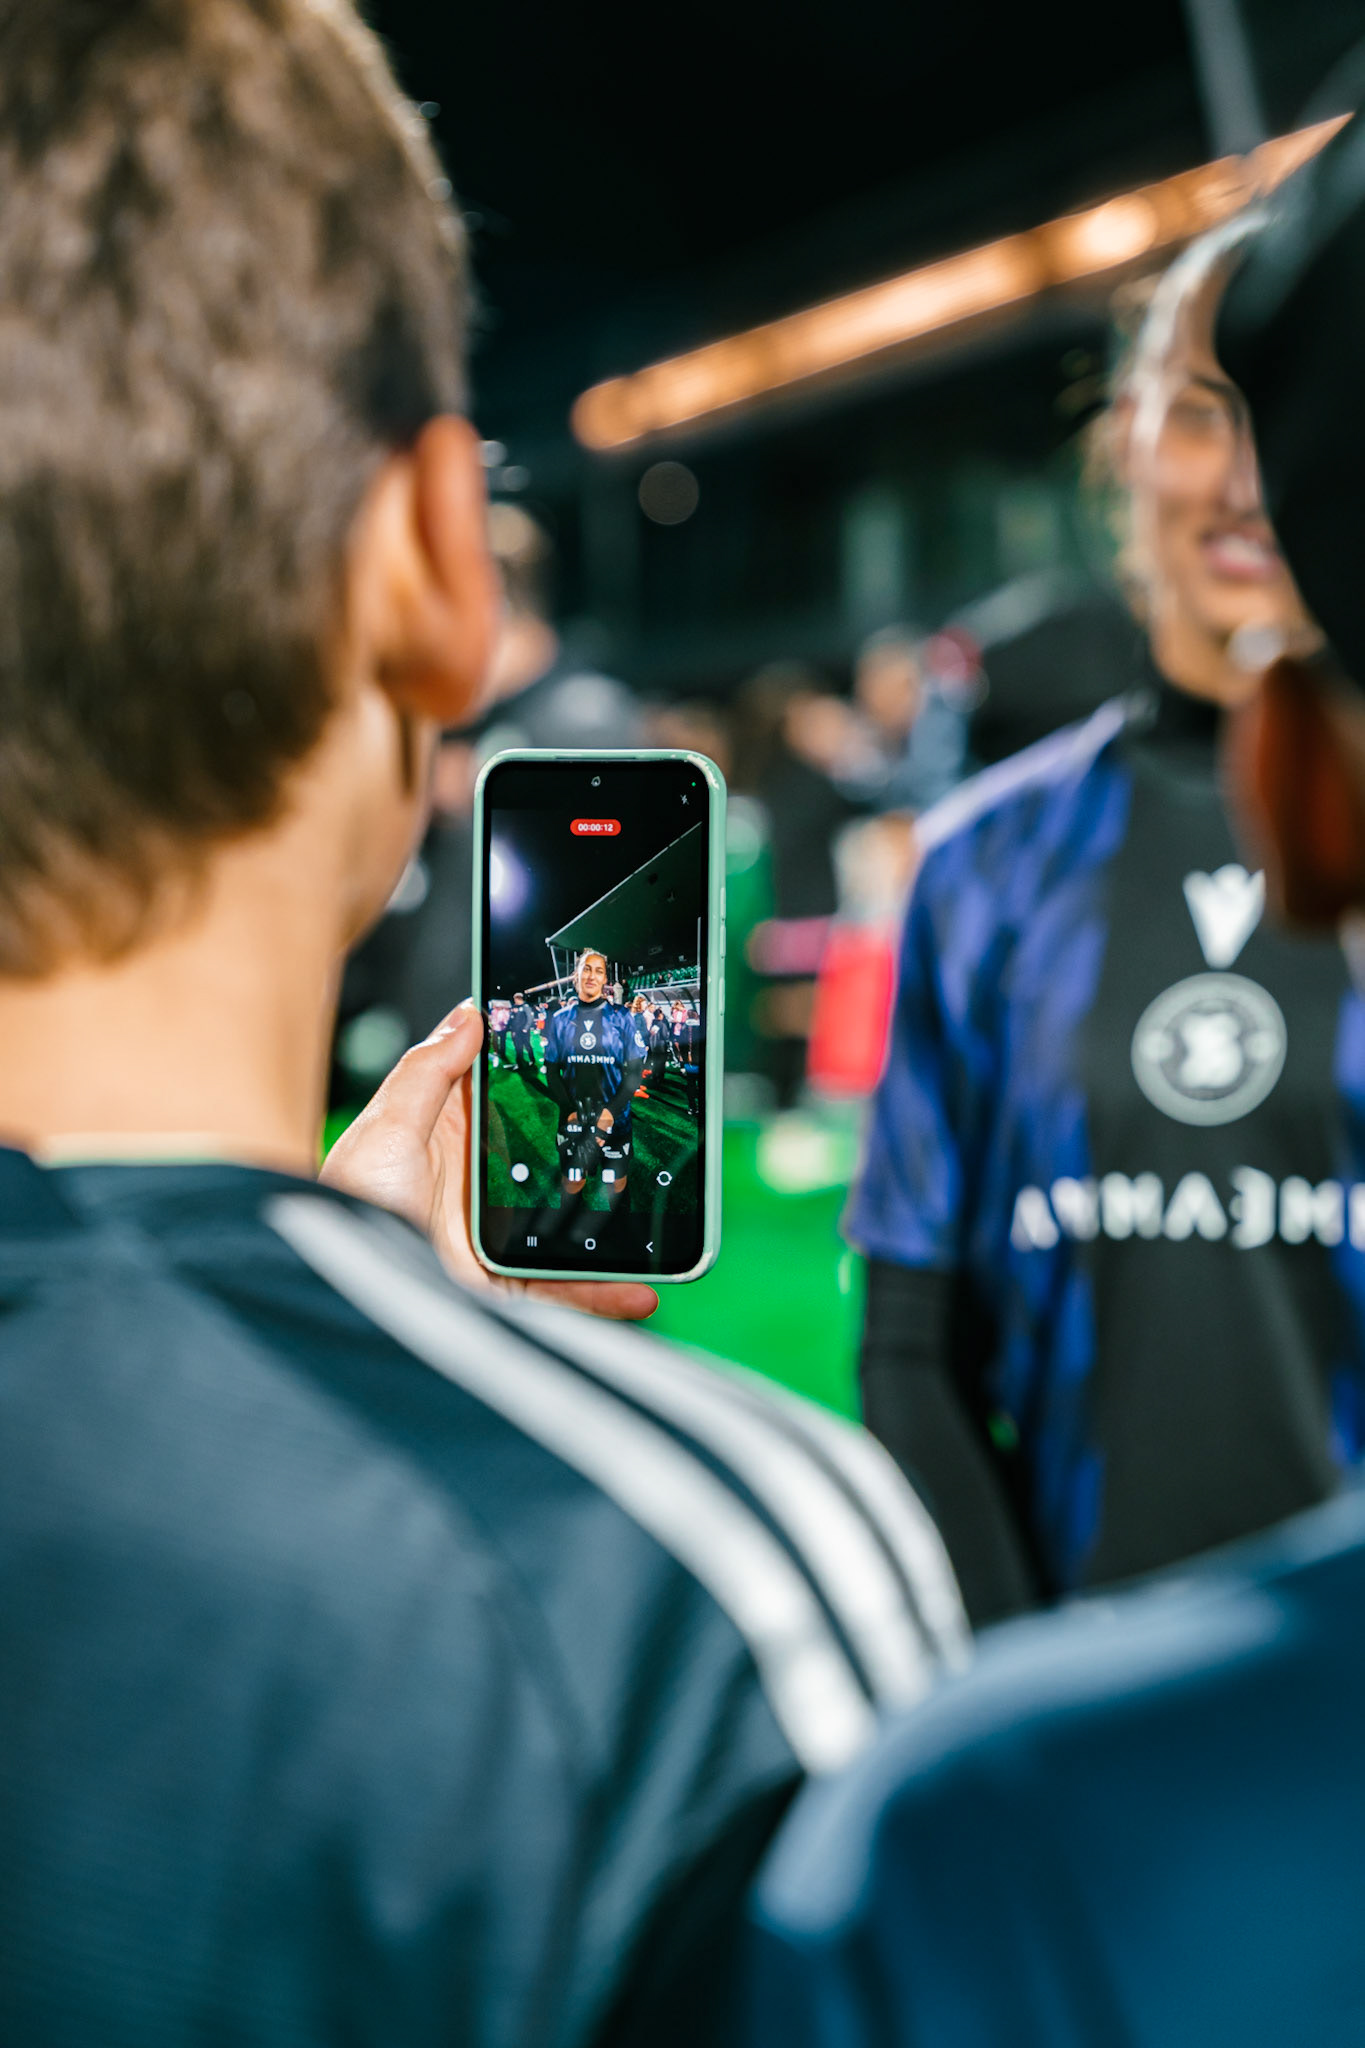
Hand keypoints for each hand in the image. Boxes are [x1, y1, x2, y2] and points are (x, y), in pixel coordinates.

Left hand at [320, 1002, 656, 1320]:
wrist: (337, 1288)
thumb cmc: (344, 1204)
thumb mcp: (386, 1126)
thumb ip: (429, 1072)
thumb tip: (468, 1015)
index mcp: (448, 1136)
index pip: (509, 1095)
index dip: (548, 1075)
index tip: (594, 1051)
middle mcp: (476, 1185)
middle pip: (552, 1160)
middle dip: (602, 1153)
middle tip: (649, 1136)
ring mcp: (492, 1237)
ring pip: (569, 1229)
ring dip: (617, 1232)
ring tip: (660, 1224)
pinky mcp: (500, 1286)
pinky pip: (563, 1291)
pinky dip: (604, 1295)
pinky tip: (640, 1291)